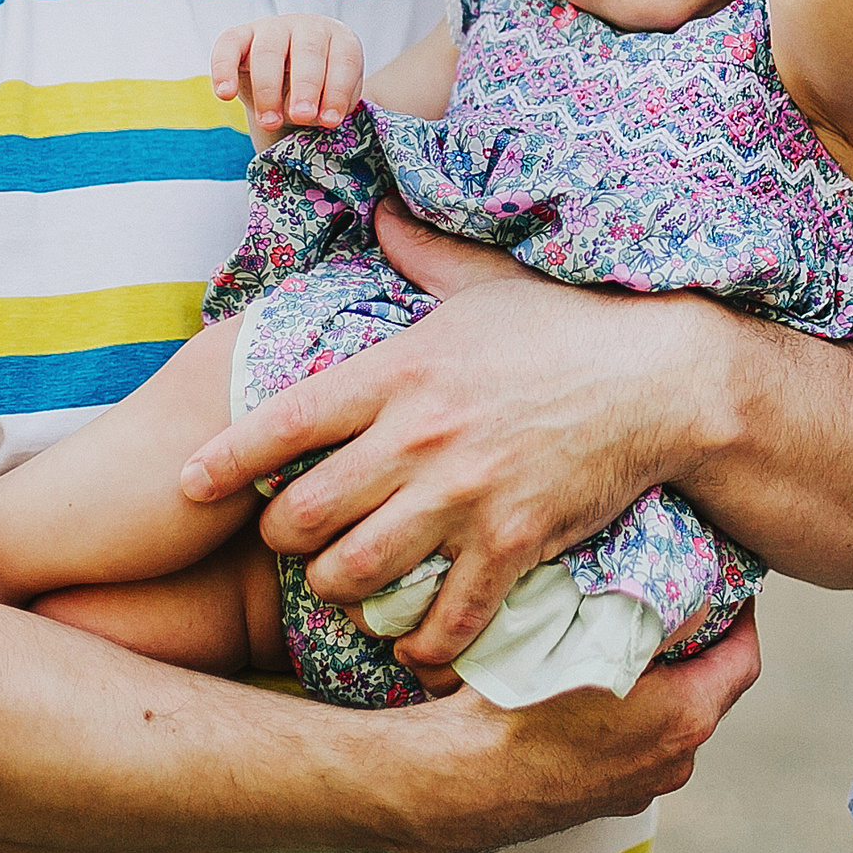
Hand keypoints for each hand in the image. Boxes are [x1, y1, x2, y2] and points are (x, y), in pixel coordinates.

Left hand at [180, 190, 716, 666]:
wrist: (664, 378)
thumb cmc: (572, 325)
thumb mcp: (487, 281)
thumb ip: (422, 253)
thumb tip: (380, 208)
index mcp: (402, 370)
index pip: (285, 420)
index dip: (226, 460)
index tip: (188, 484)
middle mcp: (420, 438)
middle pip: (304, 516)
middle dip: (280, 539)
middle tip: (285, 541)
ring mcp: (465, 497)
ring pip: (356, 574)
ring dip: (338, 591)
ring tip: (341, 588)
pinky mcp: (513, 544)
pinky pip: (443, 618)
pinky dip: (419, 643)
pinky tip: (412, 644)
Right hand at [211, 13, 365, 137]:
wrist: (289, 82)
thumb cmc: (319, 92)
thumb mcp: (329, 101)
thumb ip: (324, 107)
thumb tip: (306, 117)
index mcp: (341, 40)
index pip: (343, 61)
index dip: (337, 91)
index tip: (330, 121)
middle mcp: (308, 27)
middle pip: (307, 51)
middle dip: (305, 87)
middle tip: (302, 117)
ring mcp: (273, 27)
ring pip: (269, 50)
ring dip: (268, 88)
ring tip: (270, 121)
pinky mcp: (240, 35)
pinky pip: (228, 45)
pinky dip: (223, 69)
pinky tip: (225, 95)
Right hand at [408, 604, 759, 852]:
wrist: (461, 780)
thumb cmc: (519, 705)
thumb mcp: (590, 639)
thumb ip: (648, 614)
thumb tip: (685, 591)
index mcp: (684, 717)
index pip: (742, 659)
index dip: (741, 618)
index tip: (730, 590)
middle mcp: (674, 760)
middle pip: (709, 691)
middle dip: (699, 648)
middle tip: (681, 605)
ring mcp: (643, 786)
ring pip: (671, 722)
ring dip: (664, 684)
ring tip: (634, 642)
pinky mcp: (609, 800)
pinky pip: (636, 748)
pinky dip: (632, 717)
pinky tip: (596, 690)